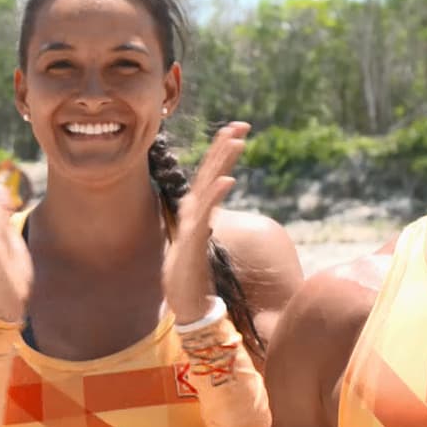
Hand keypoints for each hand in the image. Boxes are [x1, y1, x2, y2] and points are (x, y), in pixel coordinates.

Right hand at [163, 122, 250, 323]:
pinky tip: (228, 180)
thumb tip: (209, 210)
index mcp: (196, 209)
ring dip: (222, 162)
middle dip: (224, 146)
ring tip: (237, 141)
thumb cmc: (192, 273)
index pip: (210, 172)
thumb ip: (204, 221)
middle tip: (242, 124)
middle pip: (208, 171)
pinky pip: (206, 214)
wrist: (184, 302)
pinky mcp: (190, 240)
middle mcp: (192, 212)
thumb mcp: (199, 239)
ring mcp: (190, 224)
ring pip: (207, 186)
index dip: (222, 150)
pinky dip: (216, 195)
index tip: (237, 129)